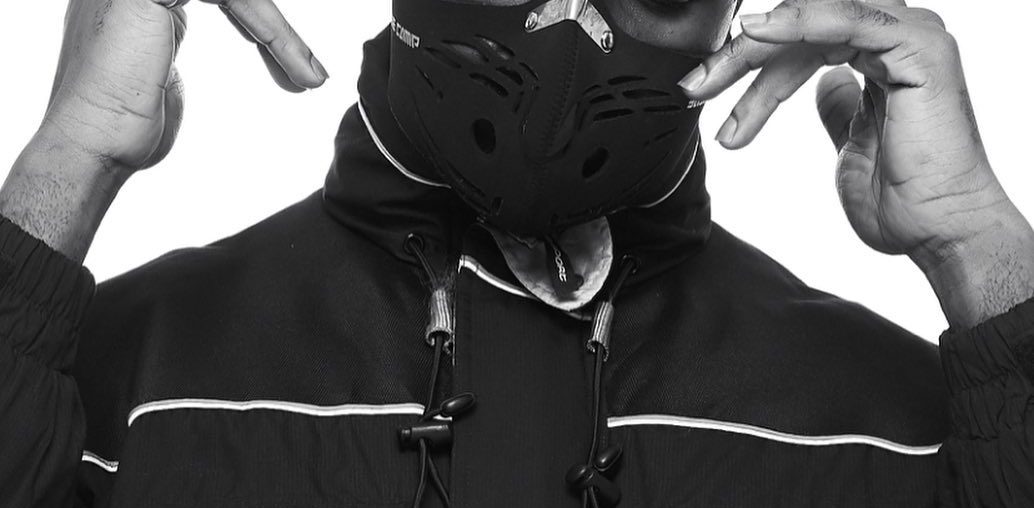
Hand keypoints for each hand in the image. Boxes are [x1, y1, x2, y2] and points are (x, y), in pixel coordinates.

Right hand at [41, 0, 327, 173]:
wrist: (92, 147)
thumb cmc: (125, 130)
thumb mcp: (161, 78)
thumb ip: (172, 49)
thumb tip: (221, 45)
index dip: (262, 24)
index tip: (294, 66)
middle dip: (277, 31)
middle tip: (312, 75)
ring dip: (283, 36)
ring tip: (312, 78)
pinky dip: (272, 30)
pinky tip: (292, 61)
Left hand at [678, 0, 1033, 326]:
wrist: (941, 232)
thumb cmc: (905, 202)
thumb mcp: (851, 146)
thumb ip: (838, 109)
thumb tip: (822, 86)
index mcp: (885, 56)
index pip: (802, 44)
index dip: (751, 67)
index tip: (704, 91)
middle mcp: (899, 39)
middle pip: (802, 28)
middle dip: (741, 57)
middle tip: (695, 87)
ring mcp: (911, 37)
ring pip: (813, 21)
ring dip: (754, 51)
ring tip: (710, 81)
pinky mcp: (917, 47)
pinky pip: (847, 18)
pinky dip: (798, 22)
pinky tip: (757, 33)